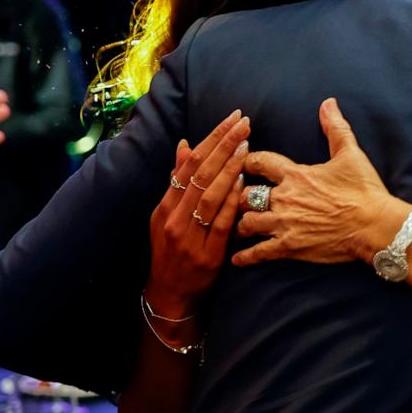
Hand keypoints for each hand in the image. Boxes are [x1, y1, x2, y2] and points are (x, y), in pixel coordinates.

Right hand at [145, 110, 249, 317]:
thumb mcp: (168, 215)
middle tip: (243, 122)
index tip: (230, 119)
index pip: (190, 163)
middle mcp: (174, 217)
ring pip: (209, 195)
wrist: (170, 293)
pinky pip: (220, 222)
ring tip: (246, 144)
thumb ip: (178, 181)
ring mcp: (188, 236)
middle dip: (223, 144)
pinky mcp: (206, 254)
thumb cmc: (173, 250)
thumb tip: (186, 144)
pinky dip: (231, 200)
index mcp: (165, 205)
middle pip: (200, 174)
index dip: (211, 138)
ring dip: (228, 167)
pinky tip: (243, 181)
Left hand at [233, 98, 405, 266]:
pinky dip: (245, 256)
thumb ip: (335, 127)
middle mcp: (284, 198)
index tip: (240, 161)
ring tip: (237, 226)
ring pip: (246, 223)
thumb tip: (328, 103)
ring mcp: (285, 224)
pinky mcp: (290, 247)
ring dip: (240, 224)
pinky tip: (236, 259)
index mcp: (295, 174)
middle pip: (245, 195)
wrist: (375, 225)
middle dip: (238, 196)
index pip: (259, 161)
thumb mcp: (351, 154)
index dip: (246, 160)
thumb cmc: (364, 190)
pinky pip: (259, 252)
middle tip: (235, 198)